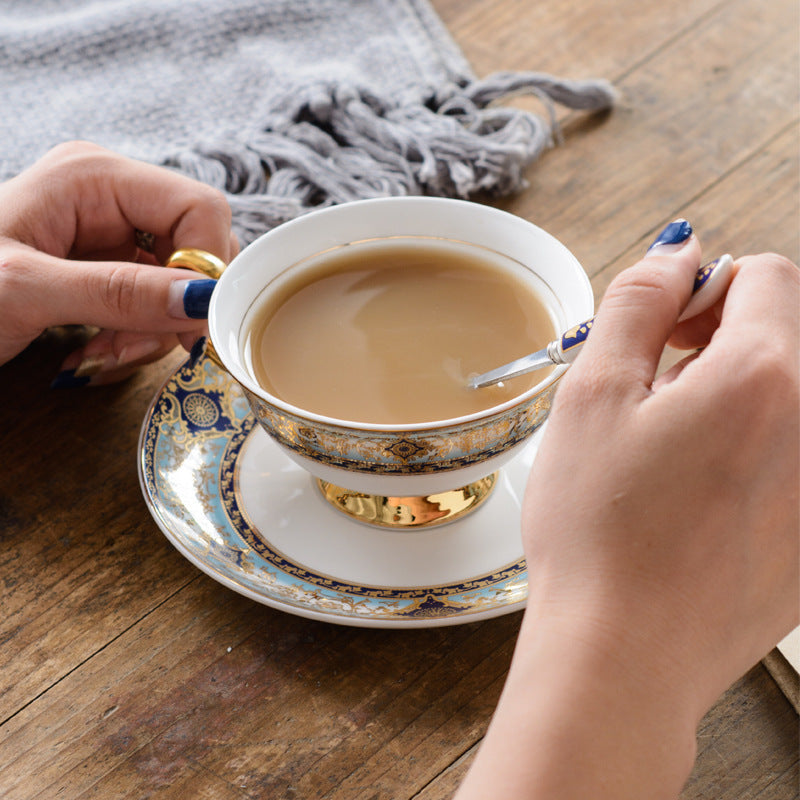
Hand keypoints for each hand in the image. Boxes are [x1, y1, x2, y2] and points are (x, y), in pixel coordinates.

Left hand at [0, 141, 238, 381]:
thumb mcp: (26, 291)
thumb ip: (117, 294)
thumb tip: (202, 301)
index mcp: (94, 177)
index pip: (199, 208)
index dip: (208, 265)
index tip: (195, 323)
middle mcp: (112, 198)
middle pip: (196, 249)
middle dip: (177, 307)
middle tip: (142, 345)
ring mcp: (112, 234)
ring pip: (181, 285)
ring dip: (155, 331)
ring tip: (106, 353)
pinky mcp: (109, 269)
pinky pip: (155, 304)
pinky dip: (140, 337)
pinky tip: (101, 351)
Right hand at [456, 232, 798, 798]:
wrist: (624, 654)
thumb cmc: (598, 529)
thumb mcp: (594, 395)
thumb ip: (638, 303)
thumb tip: (676, 251)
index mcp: (764, 376)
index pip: (766, 276)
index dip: (704, 289)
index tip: (660, 329)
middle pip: (783, 336)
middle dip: (718, 340)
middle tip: (651, 387)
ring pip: (783, 400)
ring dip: (729, 398)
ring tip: (663, 448)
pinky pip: (787, 460)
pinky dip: (746, 454)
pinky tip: (688, 498)